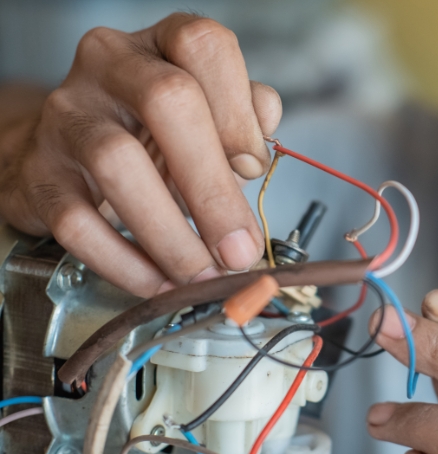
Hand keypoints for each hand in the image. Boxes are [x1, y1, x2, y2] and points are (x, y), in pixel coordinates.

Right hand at [0, 13, 280, 297]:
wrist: (71, 157)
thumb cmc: (156, 137)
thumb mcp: (209, 121)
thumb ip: (246, 125)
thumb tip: (257, 158)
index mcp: (163, 45)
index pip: (204, 46)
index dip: (238, 110)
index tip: (253, 169)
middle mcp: (110, 65)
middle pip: (167, 101)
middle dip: (213, 187)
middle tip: (239, 248)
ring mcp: (68, 116)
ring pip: (119, 164)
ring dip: (172, 235)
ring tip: (204, 275)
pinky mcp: (40, 174)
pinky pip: (79, 224)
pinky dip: (128, 264)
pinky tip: (162, 283)